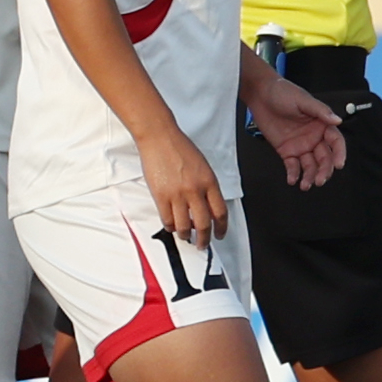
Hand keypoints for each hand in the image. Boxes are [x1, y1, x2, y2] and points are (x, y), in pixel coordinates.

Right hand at [136, 126, 227, 247]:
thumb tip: (207, 206)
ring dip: (186, 236)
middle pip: (204, 224)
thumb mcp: (203, 166)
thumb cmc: (180, 148)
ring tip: (186, 236)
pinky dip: (171, 226)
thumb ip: (206, 186)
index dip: (221, 228)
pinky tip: (172, 225)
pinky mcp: (161, 196)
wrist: (160, 138)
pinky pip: (168, 220)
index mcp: (209, 181)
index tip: (219, 234)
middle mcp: (195, 190)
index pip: (220, 212)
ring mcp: (178, 194)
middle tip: (203, 244)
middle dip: (205, 239)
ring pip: (185, 226)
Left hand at [246, 74, 345, 190]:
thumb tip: (337, 120)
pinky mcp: (286, 150)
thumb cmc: (283, 92)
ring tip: (306, 184)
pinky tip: (293, 179)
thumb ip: (320, 111)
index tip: (339, 164)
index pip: (336, 142)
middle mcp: (313, 137)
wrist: (260, 94)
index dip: (339, 153)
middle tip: (320, 179)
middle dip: (324, 170)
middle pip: (324, 158)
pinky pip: (292, 165)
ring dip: (309, 176)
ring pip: (310, 165)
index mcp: (321, 124)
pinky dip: (293, 174)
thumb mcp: (303, 100)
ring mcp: (300, 145)